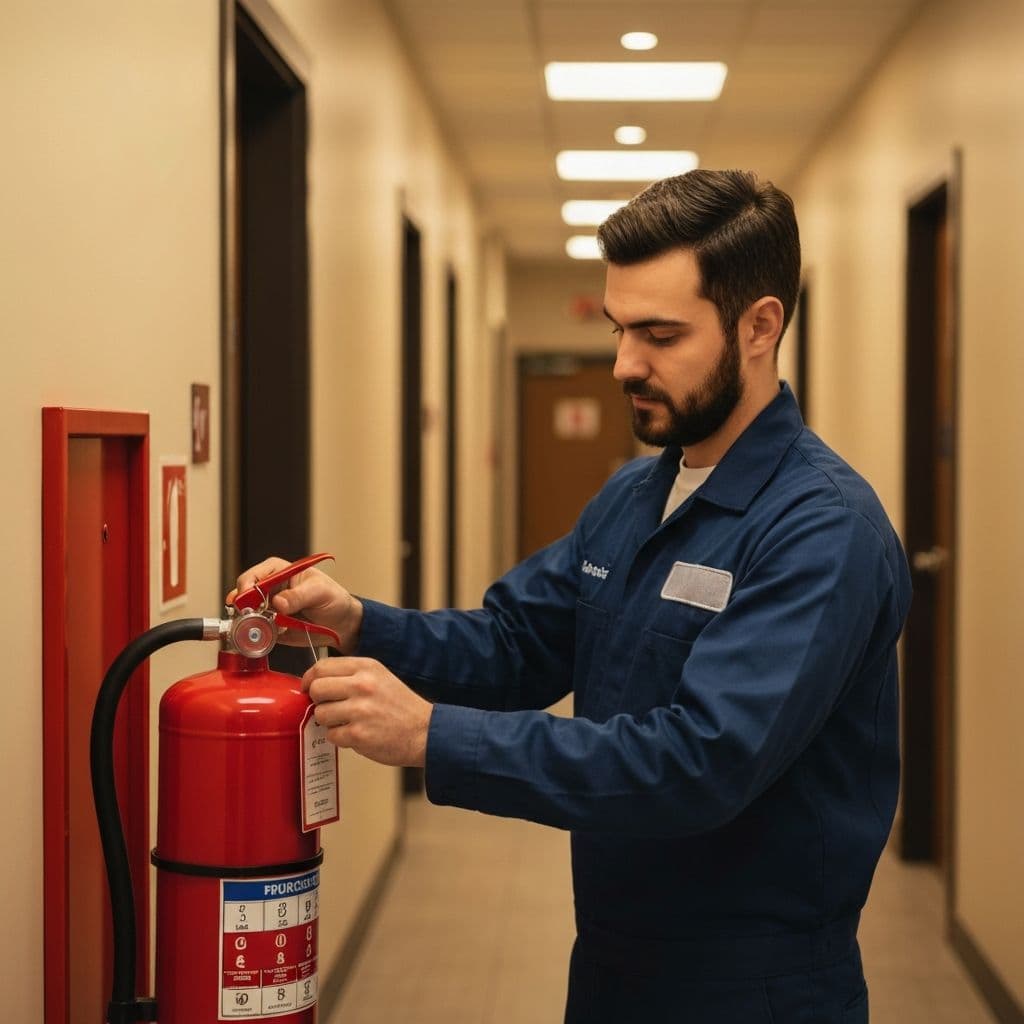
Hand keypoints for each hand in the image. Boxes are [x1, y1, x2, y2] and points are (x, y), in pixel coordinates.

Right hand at [230, 556, 363, 652]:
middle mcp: (269, 590)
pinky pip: (256, 634)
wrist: (342, 624)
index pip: (253, 576)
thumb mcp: (320, 592)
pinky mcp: (270, 628)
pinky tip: (270, 638)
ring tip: (264, 630)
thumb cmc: (334, 599)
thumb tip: (278, 602)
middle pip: (243, 597)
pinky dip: (258, 638)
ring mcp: (268, 610)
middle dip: (244, 609)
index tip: (247, 601)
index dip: (245, 588)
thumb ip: (299, 596)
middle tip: (251, 619)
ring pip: (246, 617)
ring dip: (249, 625)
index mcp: (279, 572)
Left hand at [302, 657, 431, 767]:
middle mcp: (362, 685)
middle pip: (316, 689)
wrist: (425, 732)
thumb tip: (315, 682)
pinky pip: (331, 735)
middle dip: (318, 701)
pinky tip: (357, 734)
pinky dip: (341, 738)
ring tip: (348, 722)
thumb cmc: (400, 706)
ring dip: (330, 722)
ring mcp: (360, 710)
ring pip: (320, 714)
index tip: (309, 688)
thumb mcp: (379, 677)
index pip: (322, 667)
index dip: (310, 679)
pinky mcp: (359, 734)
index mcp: (366, 667)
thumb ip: (349, 675)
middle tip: (331, 707)